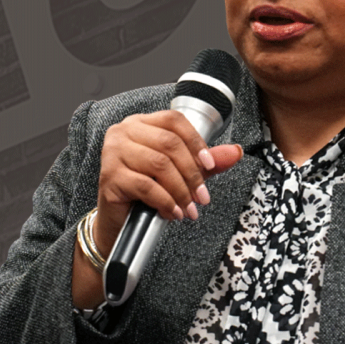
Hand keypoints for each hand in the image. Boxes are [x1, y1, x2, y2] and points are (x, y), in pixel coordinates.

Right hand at [94, 110, 242, 256]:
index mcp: (141, 123)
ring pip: (159, 165)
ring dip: (181, 190)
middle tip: (202, 196)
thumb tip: (235, 152)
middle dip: (192, 173)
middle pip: (169, 143)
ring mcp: (113, 152)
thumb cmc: (145, 192)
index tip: (210, 165)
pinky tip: (173, 212)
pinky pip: (146, 186)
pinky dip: (166, 201)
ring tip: (189, 207)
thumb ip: (206, 161)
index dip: (196, 142)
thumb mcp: (181, 172)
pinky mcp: (109, 176)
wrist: (118, 221)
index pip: (174, 121)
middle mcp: (124, 132)